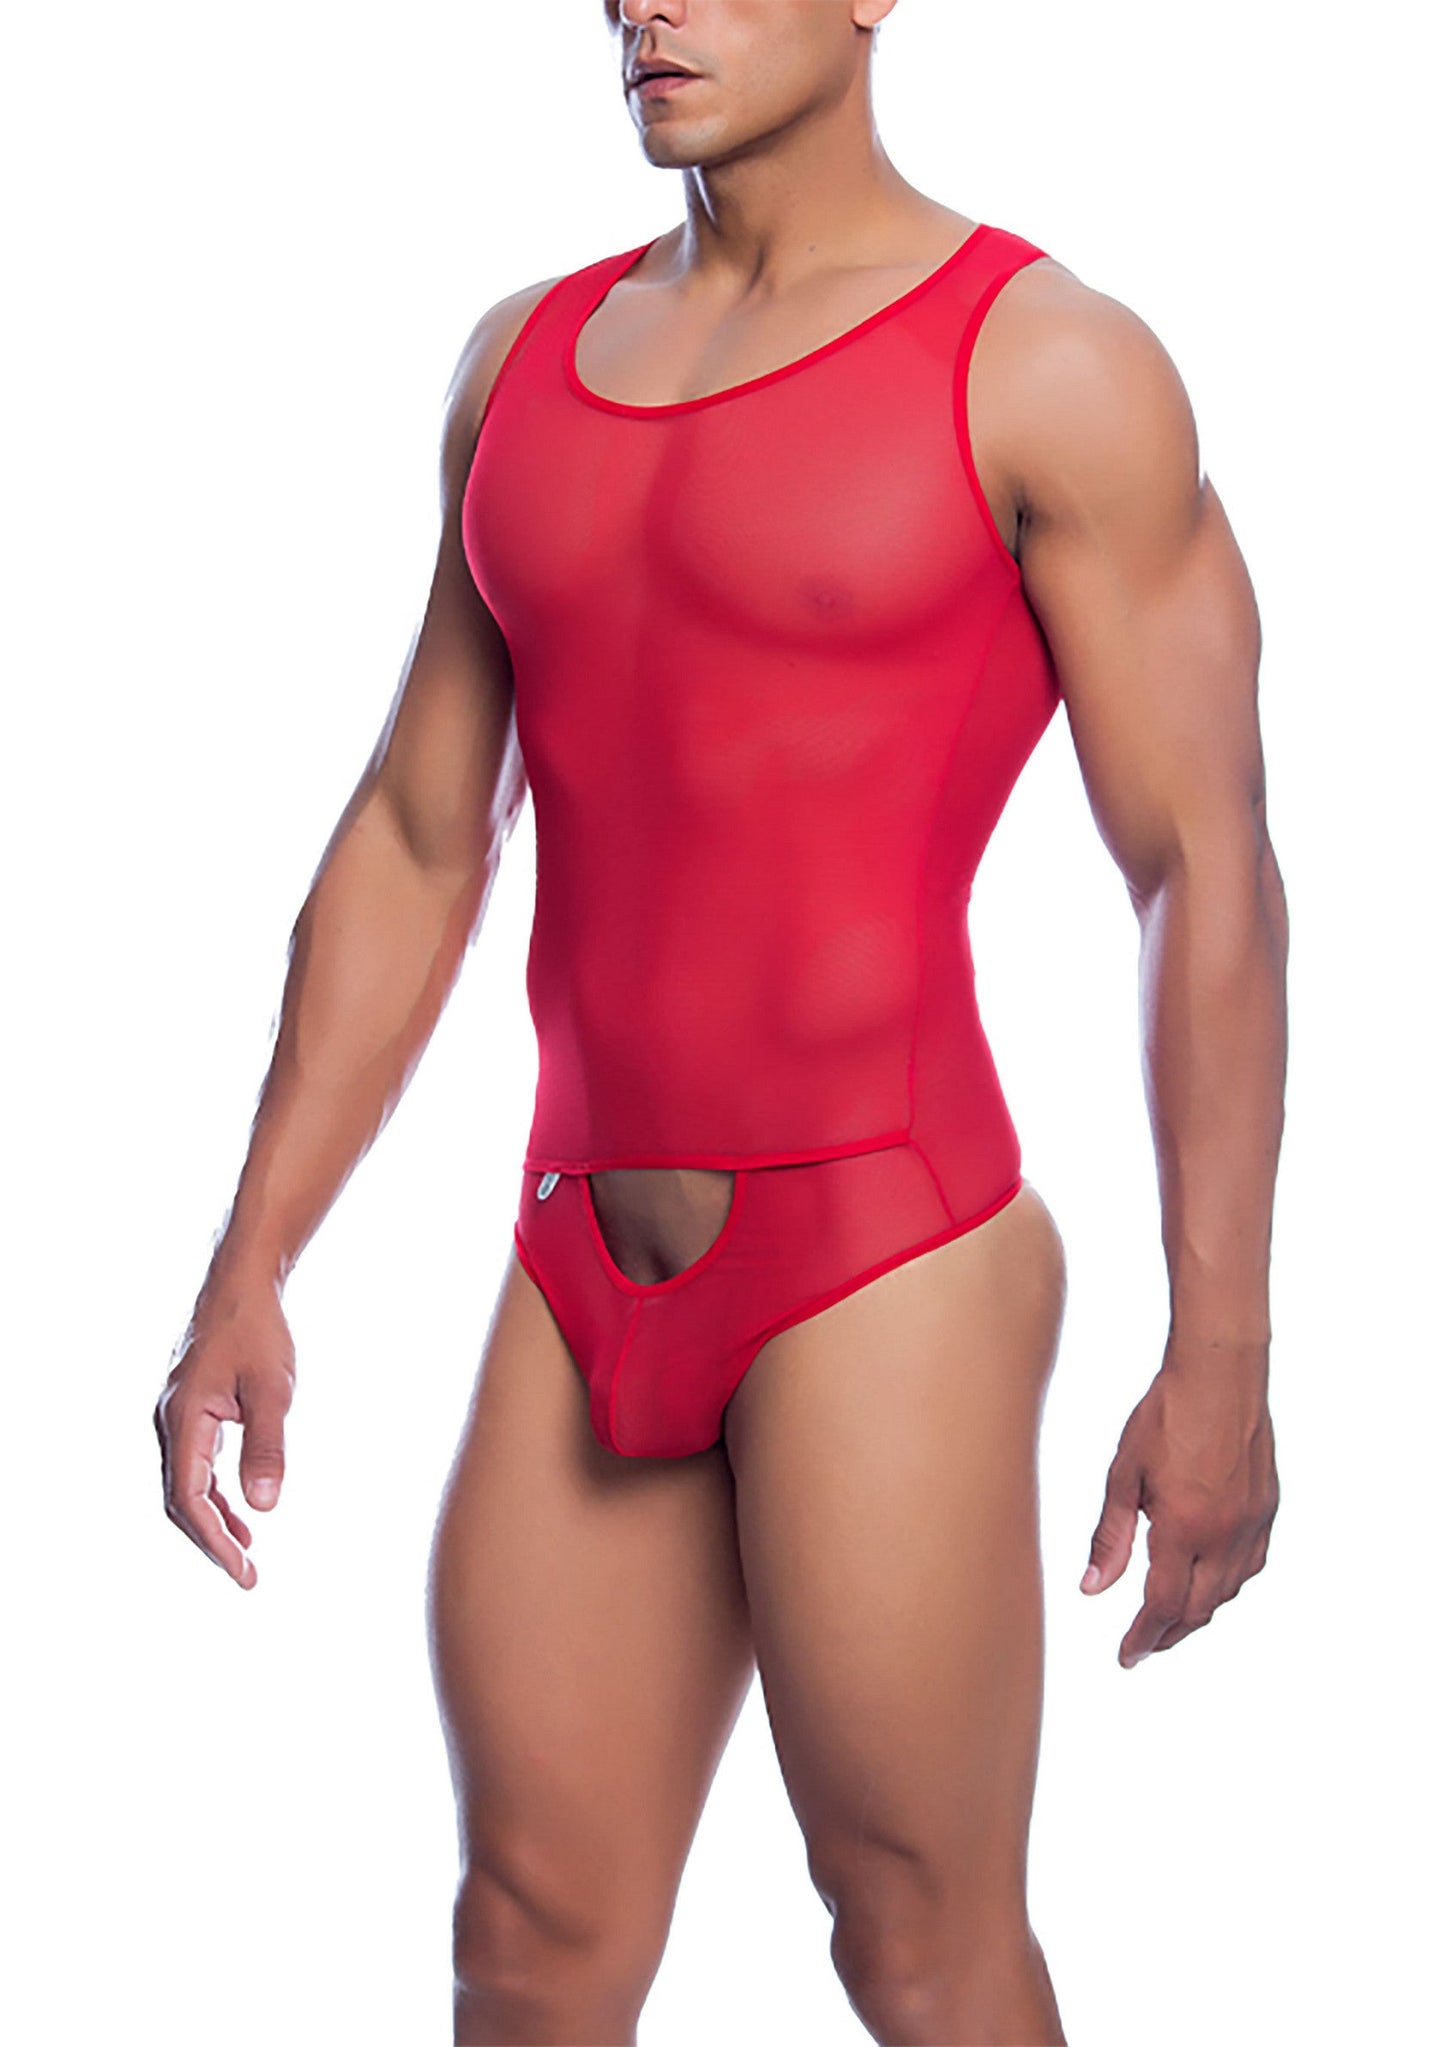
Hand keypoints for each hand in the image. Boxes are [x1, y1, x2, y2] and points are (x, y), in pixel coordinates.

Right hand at [154, 1275, 295, 1588]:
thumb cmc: (258, 1331)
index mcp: (183, 1420)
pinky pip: (194, 1465)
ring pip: (185, 1484)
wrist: (242, 1285)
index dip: (214, 1541)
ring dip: (212, 1521)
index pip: (189, 1499)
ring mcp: (176, 1417)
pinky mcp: (190, 1410)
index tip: (243, 1570)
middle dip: (211, 1541)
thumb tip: (265, 1507)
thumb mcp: (271, 1390)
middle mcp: (170, 1422)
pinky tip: (240, 1510)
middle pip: (180, 1500)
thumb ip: (267, 1446)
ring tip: (244, 1554)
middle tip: (247, 1575)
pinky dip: (213, 1495)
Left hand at [1080, 1341, 1278, 1665]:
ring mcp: (1252, 1523)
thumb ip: (1110, 1537)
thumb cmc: (1166, 1413)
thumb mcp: (1123, 1475)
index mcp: (1184, 1528)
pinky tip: (1210, 1580)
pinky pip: (1250, 1564)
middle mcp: (1224, 1534)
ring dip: (1198, 1611)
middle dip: (1168, 1634)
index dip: (1143, 1637)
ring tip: (1170, 1619)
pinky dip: (1227, 1583)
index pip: (1163, 1605)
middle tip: (1143, 1646)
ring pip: (1227, 1591)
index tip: (1127, 1656)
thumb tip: (1093, 1589)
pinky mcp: (1268, 1507)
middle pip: (1198, 1608)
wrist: (1219, 1371)